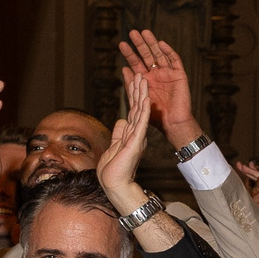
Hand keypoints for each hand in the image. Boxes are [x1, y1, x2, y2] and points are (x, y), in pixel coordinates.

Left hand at [97, 73, 154, 210]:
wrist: (114, 184)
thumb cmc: (113, 170)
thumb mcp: (114, 145)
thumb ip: (119, 132)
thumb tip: (121, 120)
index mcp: (131, 134)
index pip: (132, 112)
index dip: (133, 96)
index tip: (134, 82)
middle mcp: (136, 134)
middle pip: (137, 108)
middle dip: (138, 90)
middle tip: (140, 74)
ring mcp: (137, 137)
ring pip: (140, 112)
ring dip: (141, 95)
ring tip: (143, 79)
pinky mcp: (136, 142)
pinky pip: (141, 123)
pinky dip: (143, 110)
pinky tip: (145, 99)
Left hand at [119, 30, 196, 145]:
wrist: (172, 123)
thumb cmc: (155, 116)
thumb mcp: (139, 99)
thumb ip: (132, 84)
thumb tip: (124, 68)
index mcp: (146, 80)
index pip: (136, 63)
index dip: (130, 54)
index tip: (122, 44)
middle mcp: (157, 74)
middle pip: (147, 55)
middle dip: (140, 44)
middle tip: (132, 33)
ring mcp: (168, 73)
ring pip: (160, 54)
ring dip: (152, 43)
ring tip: (144, 32)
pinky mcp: (179, 75)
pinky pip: (175, 60)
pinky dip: (168, 51)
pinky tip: (161, 44)